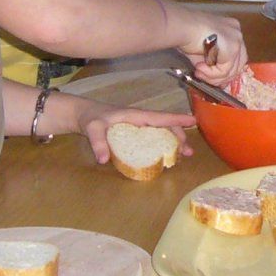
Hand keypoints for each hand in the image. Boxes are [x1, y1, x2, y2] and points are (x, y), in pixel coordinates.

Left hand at [81, 103, 196, 162]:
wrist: (82, 115)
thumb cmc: (90, 118)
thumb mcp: (92, 128)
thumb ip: (98, 142)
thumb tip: (104, 160)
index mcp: (135, 116)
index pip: (159, 117)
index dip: (176, 120)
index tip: (193, 121)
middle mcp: (140, 120)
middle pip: (165, 126)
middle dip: (179, 137)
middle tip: (188, 152)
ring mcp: (138, 126)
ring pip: (161, 132)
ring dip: (173, 142)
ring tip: (183, 155)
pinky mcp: (135, 133)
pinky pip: (153, 137)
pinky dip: (163, 144)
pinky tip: (167, 154)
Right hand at [179, 12, 246, 83]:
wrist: (181, 26)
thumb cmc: (185, 34)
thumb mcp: (203, 51)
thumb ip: (212, 62)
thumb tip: (215, 77)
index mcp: (230, 29)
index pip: (236, 56)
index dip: (223, 70)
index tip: (208, 75)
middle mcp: (237, 33)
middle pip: (238, 65)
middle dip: (220, 76)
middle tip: (203, 76)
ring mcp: (236, 40)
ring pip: (232, 70)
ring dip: (213, 76)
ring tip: (198, 71)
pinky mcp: (232, 48)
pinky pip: (224, 71)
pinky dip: (210, 73)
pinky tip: (199, 67)